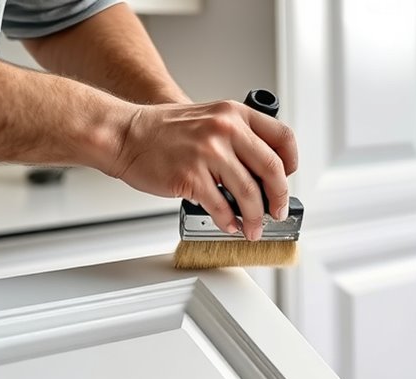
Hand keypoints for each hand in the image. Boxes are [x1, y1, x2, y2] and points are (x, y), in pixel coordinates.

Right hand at [109, 100, 297, 239]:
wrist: (124, 134)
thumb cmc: (162, 131)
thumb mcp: (209, 118)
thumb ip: (237, 138)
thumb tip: (264, 173)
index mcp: (234, 113)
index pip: (282, 137)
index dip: (291, 163)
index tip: (287, 178)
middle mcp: (225, 129)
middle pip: (272, 169)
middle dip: (279, 198)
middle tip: (277, 212)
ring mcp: (208, 152)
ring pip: (249, 194)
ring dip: (255, 218)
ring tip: (253, 228)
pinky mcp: (191, 176)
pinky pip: (221, 207)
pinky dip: (228, 222)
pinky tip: (229, 225)